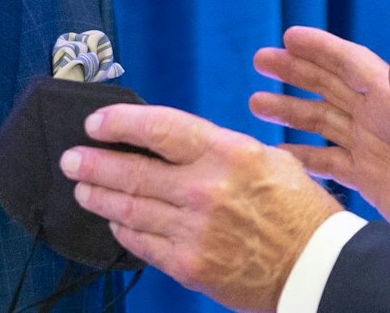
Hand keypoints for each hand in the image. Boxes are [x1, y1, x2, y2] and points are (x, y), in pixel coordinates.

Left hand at [60, 104, 341, 312]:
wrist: (316, 267)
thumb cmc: (298, 211)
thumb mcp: (268, 159)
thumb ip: (217, 149)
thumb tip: (173, 142)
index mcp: (227, 153)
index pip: (158, 129)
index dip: (119, 124)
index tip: (96, 123)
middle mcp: (205, 189)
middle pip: (133, 171)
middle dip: (94, 163)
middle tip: (72, 158)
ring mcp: (194, 230)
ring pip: (130, 209)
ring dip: (99, 197)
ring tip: (82, 188)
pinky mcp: (189, 264)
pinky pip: (143, 244)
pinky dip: (123, 230)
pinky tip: (114, 221)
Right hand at [249, 26, 389, 247]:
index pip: (351, 65)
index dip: (321, 49)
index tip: (288, 36)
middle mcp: (380, 120)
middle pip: (329, 86)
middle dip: (295, 71)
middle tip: (260, 60)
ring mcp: (372, 148)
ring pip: (322, 121)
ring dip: (291, 110)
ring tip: (256, 102)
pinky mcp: (368, 178)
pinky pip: (326, 160)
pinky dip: (301, 154)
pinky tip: (277, 151)